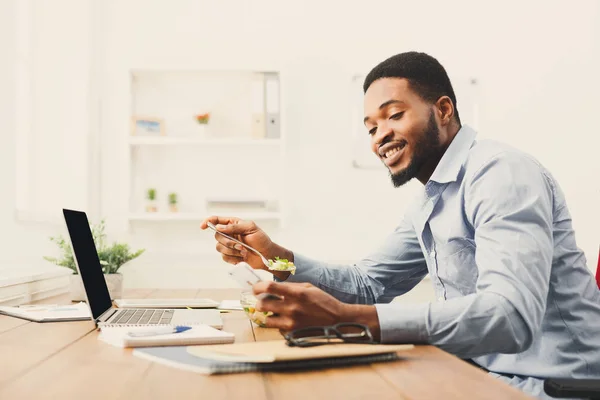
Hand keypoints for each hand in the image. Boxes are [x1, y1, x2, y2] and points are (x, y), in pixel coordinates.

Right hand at [200, 216, 291, 273]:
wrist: (266, 255)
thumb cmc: (261, 240)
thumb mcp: (251, 228)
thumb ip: (235, 227)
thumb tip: (219, 227)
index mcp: (233, 224)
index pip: (216, 220)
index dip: (208, 221)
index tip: (203, 226)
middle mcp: (229, 234)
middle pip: (217, 236)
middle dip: (228, 242)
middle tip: (241, 246)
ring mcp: (228, 245)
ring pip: (219, 247)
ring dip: (232, 251)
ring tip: (244, 252)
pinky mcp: (230, 255)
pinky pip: (224, 257)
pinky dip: (233, 258)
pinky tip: (242, 258)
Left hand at [253, 281, 381, 340]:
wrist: (337, 320)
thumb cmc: (323, 302)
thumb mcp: (308, 288)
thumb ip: (290, 287)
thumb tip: (272, 287)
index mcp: (296, 293)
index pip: (269, 287)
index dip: (258, 287)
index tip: (255, 288)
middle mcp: (292, 308)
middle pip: (262, 304)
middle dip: (260, 302)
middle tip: (262, 300)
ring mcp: (291, 322)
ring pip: (266, 319)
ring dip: (267, 315)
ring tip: (274, 312)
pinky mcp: (293, 333)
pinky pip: (277, 328)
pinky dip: (278, 324)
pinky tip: (286, 320)